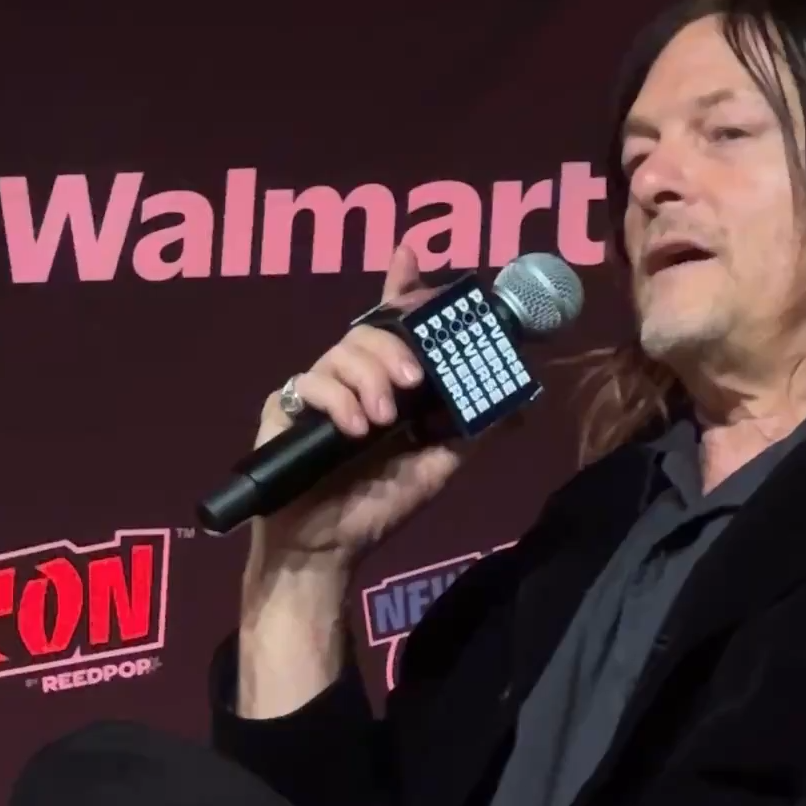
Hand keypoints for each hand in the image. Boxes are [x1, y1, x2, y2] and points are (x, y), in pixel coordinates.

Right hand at [247, 237, 465, 568]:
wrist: (326, 549)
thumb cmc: (375, 508)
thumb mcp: (436, 468)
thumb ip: (469, 432)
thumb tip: (518, 407)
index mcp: (385, 385)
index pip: (392, 324)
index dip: (401, 287)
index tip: (409, 255)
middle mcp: (351, 379)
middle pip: (370, 329)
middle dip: (396, 347)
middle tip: (414, 381)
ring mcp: (317, 391)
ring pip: (342, 349)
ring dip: (371, 378)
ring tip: (383, 420)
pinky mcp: (287, 408)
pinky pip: (311, 382)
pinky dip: (339, 400)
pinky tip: (355, 430)